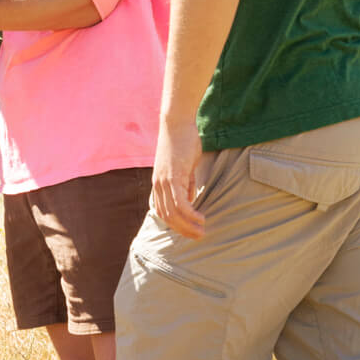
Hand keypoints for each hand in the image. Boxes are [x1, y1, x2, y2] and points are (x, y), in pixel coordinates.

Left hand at [151, 117, 206, 237]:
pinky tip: (200, 218)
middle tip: (198, 237)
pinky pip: (180, 202)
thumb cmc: (183, 142)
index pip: (163, 212)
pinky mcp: (173, 176)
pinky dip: (189, 213)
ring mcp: (164, 181)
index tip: (189, 231)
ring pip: (173, 212)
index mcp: (159, 184)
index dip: (176, 225)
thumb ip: (186, 184)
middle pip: (167, 216)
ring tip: (201, 231)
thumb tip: (190, 200)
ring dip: (187, 225)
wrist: (177, 123)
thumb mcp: (185, 167)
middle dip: (183, 230)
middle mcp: (158, 185)